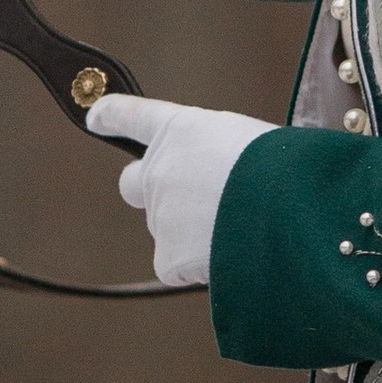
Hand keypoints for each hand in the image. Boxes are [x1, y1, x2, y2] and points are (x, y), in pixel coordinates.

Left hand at [87, 95, 274, 285]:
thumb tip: (222, 186)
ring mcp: (160, 214)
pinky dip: (199, 267)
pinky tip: (232, 256)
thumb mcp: (252, 143)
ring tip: (238, 230)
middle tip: (181, 199)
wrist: (286, 208)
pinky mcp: (168, 256)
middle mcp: (160, 169)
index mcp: (183, 129)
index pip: (133, 116)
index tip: (95, 117)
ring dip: (192, 232)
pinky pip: (178, 265)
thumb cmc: (286, 169)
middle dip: (148, 190)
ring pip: (168, 228)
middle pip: (132, 183)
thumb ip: (222, 157)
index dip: (110, 115)